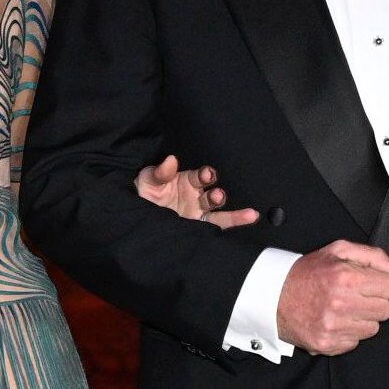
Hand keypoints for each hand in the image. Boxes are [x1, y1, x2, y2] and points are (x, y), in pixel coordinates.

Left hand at [135, 154, 259, 231]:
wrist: (137, 217)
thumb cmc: (145, 193)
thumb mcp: (148, 180)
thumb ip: (160, 172)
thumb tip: (171, 160)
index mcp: (186, 181)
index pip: (200, 176)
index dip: (204, 175)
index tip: (206, 175)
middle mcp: (197, 196)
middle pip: (212, 194)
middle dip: (217, 195)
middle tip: (217, 196)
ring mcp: (199, 213)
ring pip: (220, 212)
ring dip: (232, 212)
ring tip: (246, 213)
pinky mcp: (198, 228)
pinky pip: (219, 226)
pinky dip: (236, 222)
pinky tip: (252, 218)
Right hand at [276, 241, 388, 355]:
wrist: (272, 296)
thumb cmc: (308, 272)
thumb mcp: (338, 251)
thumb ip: (373, 256)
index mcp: (346, 277)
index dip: (382, 284)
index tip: (368, 284)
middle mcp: (340, 303)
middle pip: (386, 310)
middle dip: (374, 302)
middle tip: (356, 296)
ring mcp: (333, 326)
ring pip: (373, 328)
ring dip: (362, 319)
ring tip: (343, 309)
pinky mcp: (327, 344)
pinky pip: (355, 342)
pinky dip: (347, 333)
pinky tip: (333, 321)